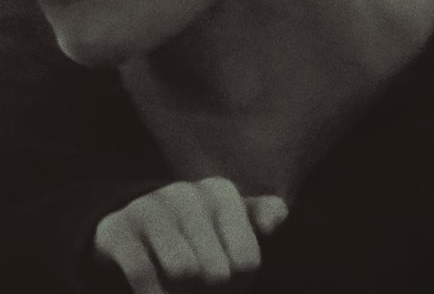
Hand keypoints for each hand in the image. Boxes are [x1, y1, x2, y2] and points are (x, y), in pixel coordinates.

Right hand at [93, 177, 287, 293]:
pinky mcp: (116, 229)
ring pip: (183, 270)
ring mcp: (148, 207)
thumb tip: (276, 220)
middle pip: (217, 270)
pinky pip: (143, 273)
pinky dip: (153, 293)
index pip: (247, 259)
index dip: (240, 279)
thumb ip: (263, 214)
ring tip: (183, 283)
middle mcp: (184, 192)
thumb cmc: (200, 234)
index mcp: (220, 191)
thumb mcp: (235, 221)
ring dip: (184, 290)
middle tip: (206, 283)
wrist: (132, 231)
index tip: (234, 276)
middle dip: (213, 287)